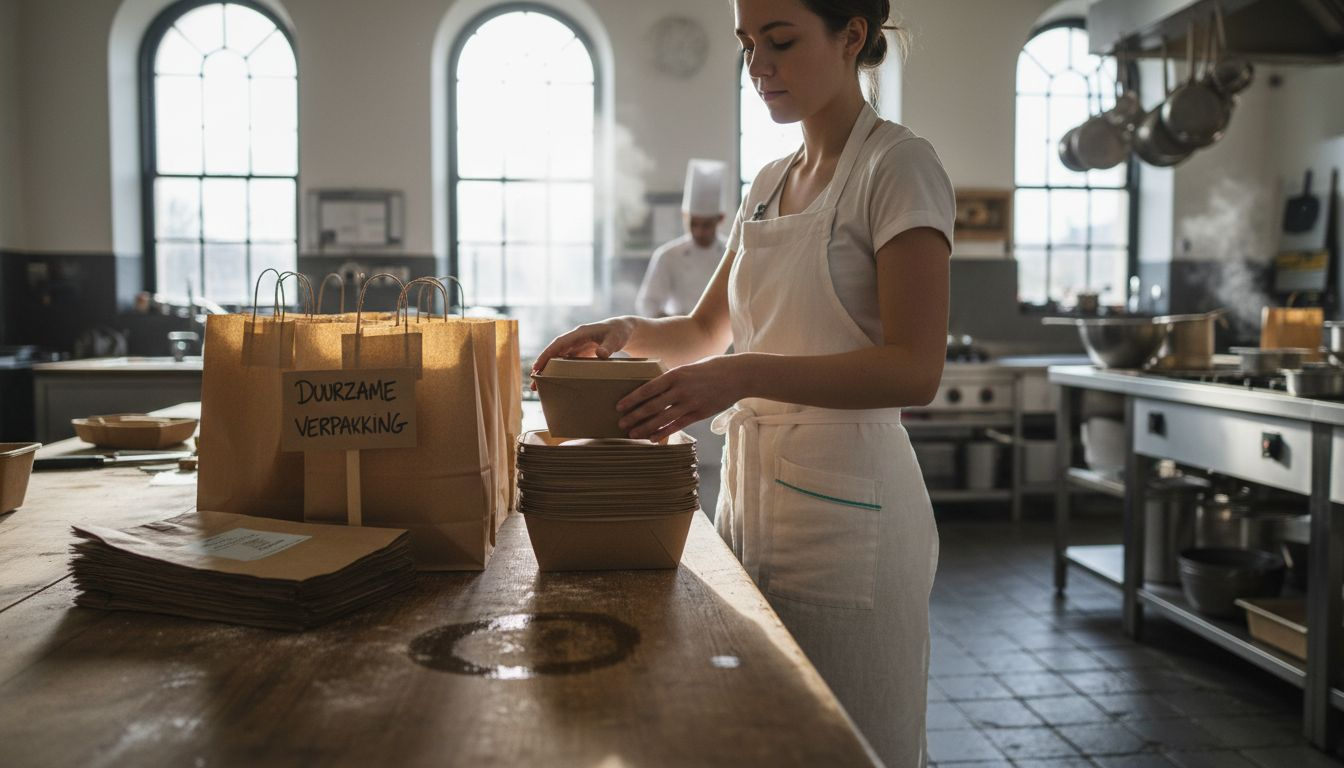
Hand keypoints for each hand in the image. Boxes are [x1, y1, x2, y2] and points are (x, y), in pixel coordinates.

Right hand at [530, 318, 634, 387]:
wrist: (623, 330)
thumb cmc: (619, 332)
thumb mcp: (616, 339)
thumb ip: (609, 346)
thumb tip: (601, 355)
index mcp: (580, 333)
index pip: (559, 344)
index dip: (547, 354)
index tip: (537, 366)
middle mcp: (575, 339)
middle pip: (554, 352)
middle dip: (542, 366)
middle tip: (534, 382)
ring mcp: (576, 346)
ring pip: (558, 359)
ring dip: (548, 371)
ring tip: (539, 387)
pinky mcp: (580, 353)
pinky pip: (565, 363)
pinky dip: (558, 372)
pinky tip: (554, 382)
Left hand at [616, 355, 746, 440]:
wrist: (738, 375)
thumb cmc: (712, 368)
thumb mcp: (688, 367)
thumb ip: (672, 378)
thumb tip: (655, 387)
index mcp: (675, 374)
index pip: (647, 389)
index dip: (632, 399)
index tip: (619, 406)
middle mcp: (681, 389)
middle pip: (652, 406)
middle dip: (634, 416)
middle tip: (620, 423)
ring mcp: (690, 402)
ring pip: (662, 418)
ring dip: (645, 428)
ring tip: (632, 434)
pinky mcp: (700, 413)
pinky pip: (678, 425)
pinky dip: (664, 433)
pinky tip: (653, 438)